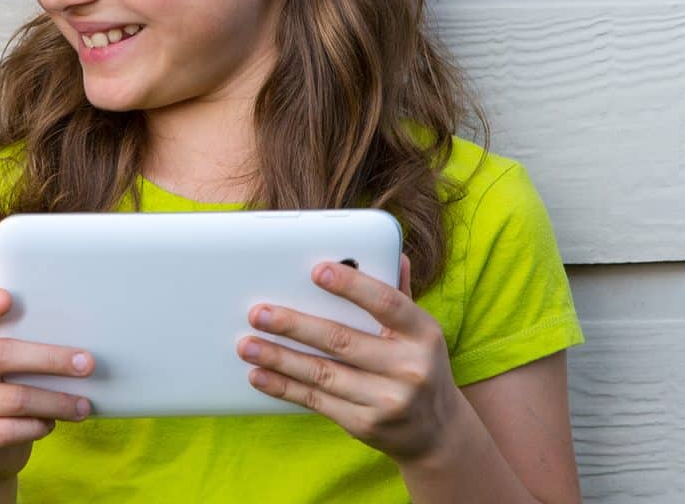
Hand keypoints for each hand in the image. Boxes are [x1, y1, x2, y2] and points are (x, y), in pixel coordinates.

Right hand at [0, 288, 93, 482]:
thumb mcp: (10, 370)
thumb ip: (27, 353)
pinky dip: (37, 426)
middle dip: (50, 359)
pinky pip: (7, 431)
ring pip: (12, 399)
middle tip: (87, 364)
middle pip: (0, 355)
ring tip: (82, 405)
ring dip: (55, 402)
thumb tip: (79, 352)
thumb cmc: (6, 396)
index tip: (8, 297)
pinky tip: (50, 424)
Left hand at [236, 255, 465, 462]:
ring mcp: (388, 399)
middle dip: (294, 324)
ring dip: (279, 357)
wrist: (437, 432)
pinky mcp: (365, 424)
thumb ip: (399, 293)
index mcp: (423, 333)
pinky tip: (259, 375)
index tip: (317, 271)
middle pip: (341, 340)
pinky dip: (284, 387)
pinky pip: (316, 401)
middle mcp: (409, 367)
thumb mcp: (419, 331)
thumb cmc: (418, 365)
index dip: (351, 285)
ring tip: (247, 344)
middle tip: (258, 312)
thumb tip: (391, 251)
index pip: (386, 302)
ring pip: (322, 373)